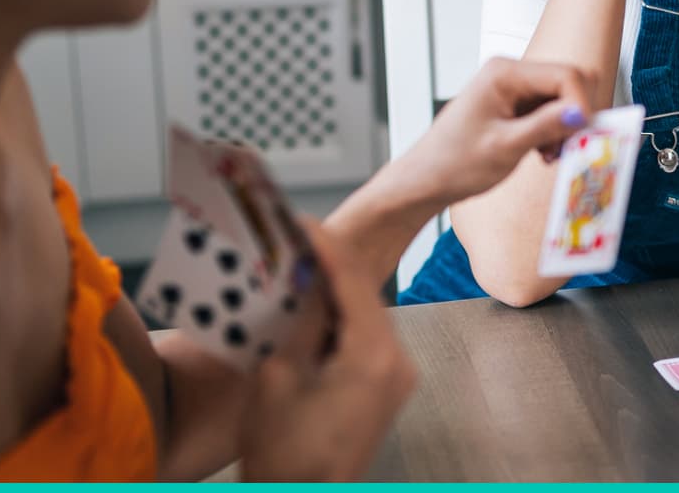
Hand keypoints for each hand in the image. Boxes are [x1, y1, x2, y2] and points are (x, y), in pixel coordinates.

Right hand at [240, 221, 415, 480]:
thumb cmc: (283, 454)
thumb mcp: (279, 375)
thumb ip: (301, 319)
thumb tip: (307, 279)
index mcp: (375, 356)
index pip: (352, 281)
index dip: (325, 247)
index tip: (302, 224)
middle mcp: (399, 363)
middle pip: (364, 297)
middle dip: (329, 269)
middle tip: (295, 244)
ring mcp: (398, 380)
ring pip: (366, 317)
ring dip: (334, 296)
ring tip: (298, 273)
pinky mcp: (388, 392)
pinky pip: (367, 341)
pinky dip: (342, 324)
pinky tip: (313, 312)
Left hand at [402, 58, 593, 205]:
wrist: (427, 180)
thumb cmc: (453, 163)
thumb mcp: (505, 147)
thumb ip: (546, 127)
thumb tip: (581, 114)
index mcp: (504, 73)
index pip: (565, 75)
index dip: (580, 105)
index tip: (582, 136)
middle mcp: (510, 74)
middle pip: (567, 84)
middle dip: (573, 117)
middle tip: (563, 148)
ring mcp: (513, 89)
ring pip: (562, 100)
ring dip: (563, 128)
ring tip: (546, 154)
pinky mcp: (516, 105)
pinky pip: (550, 111)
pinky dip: (553, 132)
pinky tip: (540, 152)